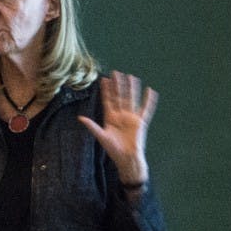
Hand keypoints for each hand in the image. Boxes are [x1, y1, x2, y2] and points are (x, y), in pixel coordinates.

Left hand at [78, 70, 157, 184]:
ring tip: (132, 77)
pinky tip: (150, 91)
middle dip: (118, 85)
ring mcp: (131, 117)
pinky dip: (149, 100)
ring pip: (132, 99)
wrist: (127, 158)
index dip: (106, 90)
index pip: (108, 100)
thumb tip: (80, 118)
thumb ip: (92, 126)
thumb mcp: (101, 136)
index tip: (104, 79)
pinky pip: (146, 109)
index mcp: (110, 118)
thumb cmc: (113, 149)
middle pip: (120, 96)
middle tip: (116, 72)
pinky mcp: (141, 122)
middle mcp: (121, 115)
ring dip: (132, 88)